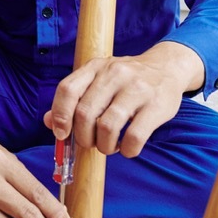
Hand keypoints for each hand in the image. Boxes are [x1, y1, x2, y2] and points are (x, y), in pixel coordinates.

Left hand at [44, 41, 203, 157]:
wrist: (167, 67)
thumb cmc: (126, 80)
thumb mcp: (98, 80)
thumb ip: (74, 99)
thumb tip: (49, 122)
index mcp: (95, 67)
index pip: (67, 90)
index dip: (60, 116)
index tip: (62, 134)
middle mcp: (114, 74)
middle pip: (85, 113)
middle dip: (83, 137)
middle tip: (90, 143)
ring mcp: (137, 88)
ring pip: (107, 127)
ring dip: (104, 146)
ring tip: (108, 146)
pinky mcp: (156, 105)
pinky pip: (134, 136)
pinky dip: (127, 150)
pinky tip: (127, 148)